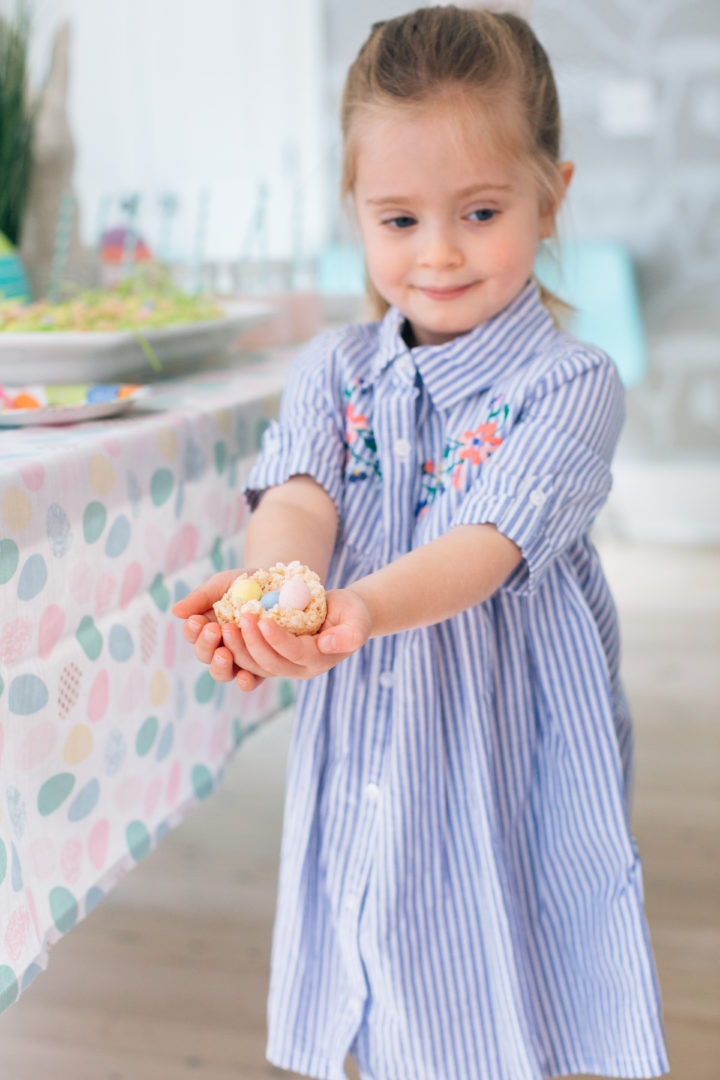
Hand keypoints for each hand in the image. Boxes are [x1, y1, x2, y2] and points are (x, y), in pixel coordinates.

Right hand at [171, 569, 256, 685]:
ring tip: (225, 653)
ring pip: (223, 672)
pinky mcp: (263, 666)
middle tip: (214, 630)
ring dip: (220, 664)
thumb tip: (175, 611)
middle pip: (205, 656)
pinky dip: (245, 682)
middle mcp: (221, 646)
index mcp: (208, 627)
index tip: (197, 620)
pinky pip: (252, 680)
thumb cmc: (249, 583)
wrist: (285, 585)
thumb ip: (201, 597)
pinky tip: (245, 677)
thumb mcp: (224, 584)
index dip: (192, 630)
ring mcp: (241, 658)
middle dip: (206, 645)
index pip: (193, 634)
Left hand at [219, 587, 372, 690]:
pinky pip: (249, 660)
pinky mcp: (272, 659)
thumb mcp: (358, 619)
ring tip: (224, 627)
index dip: (277, 639)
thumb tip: (328, 644)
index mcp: (319, 660)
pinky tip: (222, 631)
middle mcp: (299, 669)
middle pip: (270, 663)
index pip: (295, 653)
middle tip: (237, 620)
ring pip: (255, 666)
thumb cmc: (352, 613)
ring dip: (237, 649)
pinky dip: (235, 649)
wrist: (342, 616)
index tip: (262, 619)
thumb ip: (351, 634)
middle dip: (251, 643)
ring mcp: (284, 667)